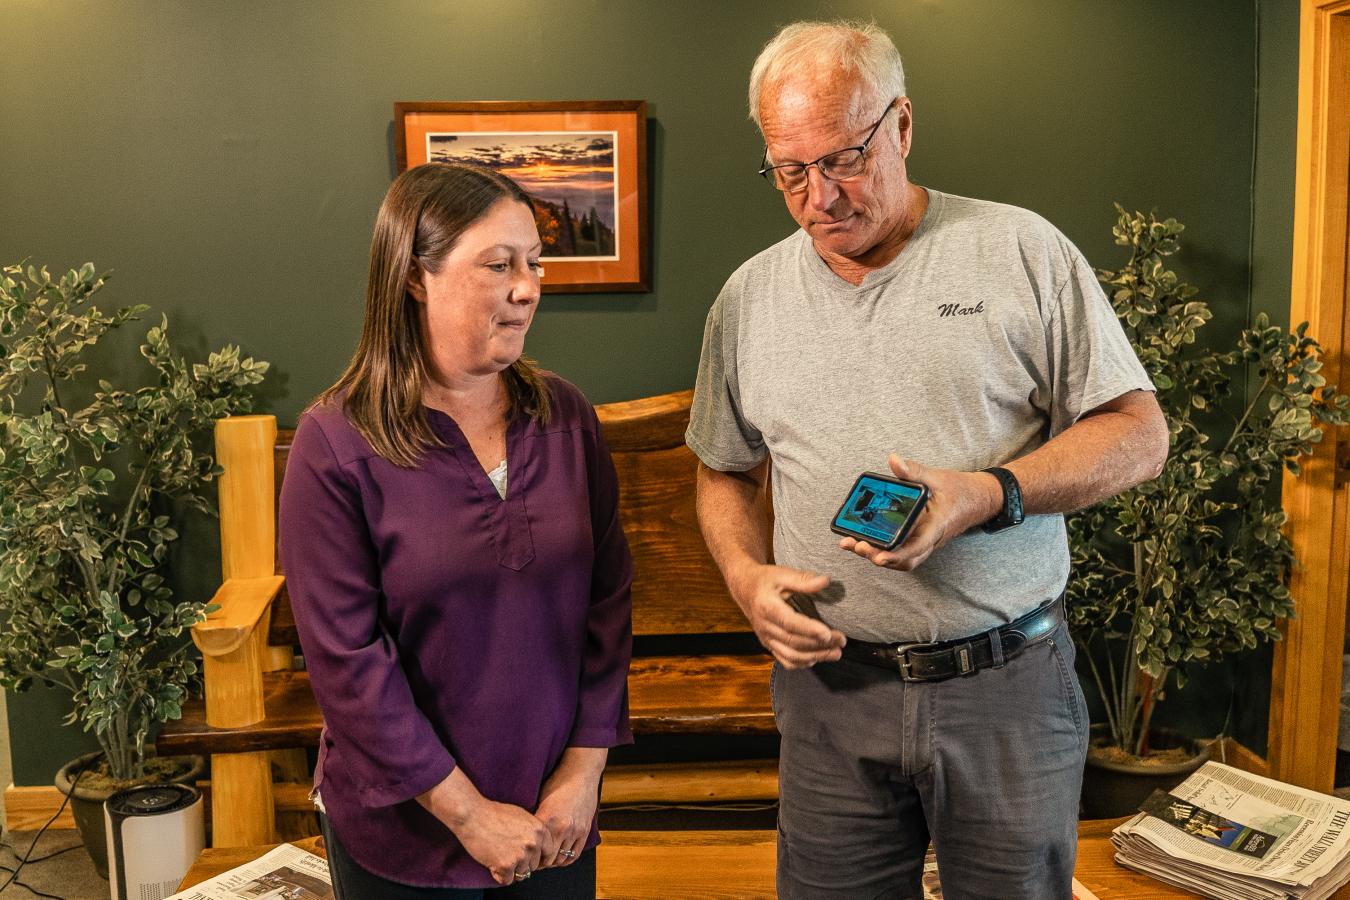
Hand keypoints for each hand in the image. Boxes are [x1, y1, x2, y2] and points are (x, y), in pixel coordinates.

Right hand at [452, 797, 556, 885]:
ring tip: (498, 855)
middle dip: (521, 862)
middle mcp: (534, 843)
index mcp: (540, 830)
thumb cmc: (494, 814)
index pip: (548, 852)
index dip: (536, 855)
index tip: (525, 854)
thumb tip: (539, 848)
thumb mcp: (522, 817)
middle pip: (534, 865)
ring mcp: (521, 855)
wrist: (472, 814)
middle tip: (506, 852)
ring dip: (511, 869)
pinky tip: (492, 862)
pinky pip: (507, 880)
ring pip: (522, 874)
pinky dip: (498, 874)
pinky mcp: (506, 865)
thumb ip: (533, 832)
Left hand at [534, 762, 601, 868]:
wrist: (581, 773)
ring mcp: (575, 830)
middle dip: (539, 862)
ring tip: (545, 859)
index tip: (524, 854)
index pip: (535, 848)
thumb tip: (522, 835)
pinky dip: (566, 859)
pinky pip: (575, 854)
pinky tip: (559, 856)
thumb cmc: (557, 782)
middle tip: (532, 860)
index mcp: (547, 819)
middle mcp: (562, 828)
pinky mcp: (585, 831)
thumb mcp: (540, 799)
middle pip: (548, 859)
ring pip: (561, 859)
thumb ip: (534, 819)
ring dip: (552, 862)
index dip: (528, 854)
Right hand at [728, 563, 844, 668]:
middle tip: (841, 641)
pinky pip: (785, 660)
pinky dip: (802, 663)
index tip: (828, 633)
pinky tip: (818, 658)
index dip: (809, 630)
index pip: (789, 623)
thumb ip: (804, 579)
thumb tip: (827, 581)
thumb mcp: (782, 573)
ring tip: (836, 653)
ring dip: (815, 656)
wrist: (745, 589)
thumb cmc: (765, 580)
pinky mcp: (768, 645)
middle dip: (819, 645)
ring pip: (791, 655)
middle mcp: (764, 626)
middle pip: (794, 642)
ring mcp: (766, 638)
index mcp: (767, 607)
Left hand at [838, 454, 1000, 571]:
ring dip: (877, 556)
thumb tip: (894, 460)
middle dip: (879, 557)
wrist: (980, 499)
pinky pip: (901, 552)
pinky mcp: (919, 540)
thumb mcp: (938, 477)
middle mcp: (930, 539)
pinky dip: (882, 550)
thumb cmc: (961, 489)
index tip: (879, 557)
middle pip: (904, 560)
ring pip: (901, 560)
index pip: (917, 547)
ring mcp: (925, 542)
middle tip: (855, 545)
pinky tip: (863, 540)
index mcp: (936, 526)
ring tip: (852, 545)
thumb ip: (915, 471)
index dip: (897, 555)